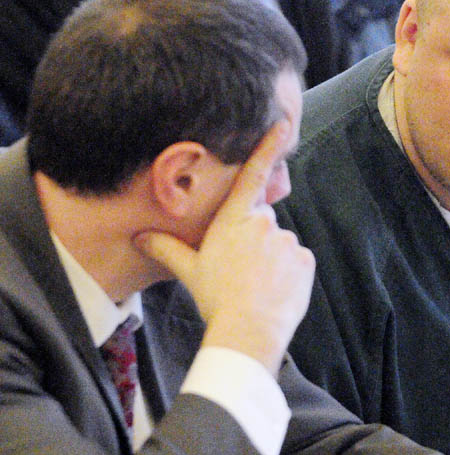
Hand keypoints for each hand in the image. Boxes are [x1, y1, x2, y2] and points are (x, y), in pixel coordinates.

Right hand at [134, 123, 314, 373]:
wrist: (248, 330)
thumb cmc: (215, 298)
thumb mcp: (188, 271)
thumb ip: (166, 248)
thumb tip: (138, 236)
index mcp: (234, 219)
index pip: (253, 173)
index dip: (268, 146)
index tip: (283, 124)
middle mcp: (264, 223)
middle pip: (261, 221)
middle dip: (254, 238)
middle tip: (240, 268)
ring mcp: (288, 241)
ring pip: (279, 243)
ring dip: (271, 257)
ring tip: (257, 284)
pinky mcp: (305, 260)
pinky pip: (297, 261)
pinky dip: (289, 272)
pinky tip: (275, 290)